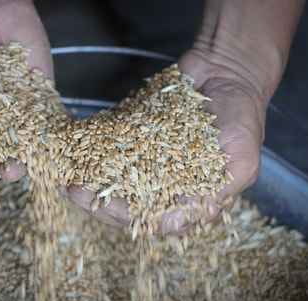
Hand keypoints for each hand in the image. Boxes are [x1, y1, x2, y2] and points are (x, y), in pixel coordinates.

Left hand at [66, 50, 264, 232]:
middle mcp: (166, 186)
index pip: (153, 219)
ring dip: (88, 183)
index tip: (103, 206)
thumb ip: (216, 192)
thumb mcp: (241, 157)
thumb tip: (178, 223)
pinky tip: (71, 155)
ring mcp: (148, 164)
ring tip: (65, 177)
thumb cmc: (241, 114)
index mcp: (191, 198)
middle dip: (98, 201)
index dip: (126, 216)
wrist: (224, 71)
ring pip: (112, 182)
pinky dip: (90, 156)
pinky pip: (109, 153)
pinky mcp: (135, 142)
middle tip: (75, 191)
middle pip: (127, 205)